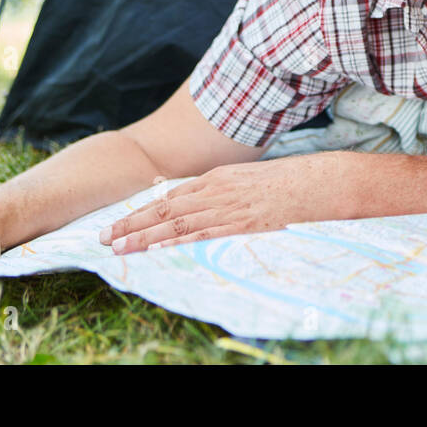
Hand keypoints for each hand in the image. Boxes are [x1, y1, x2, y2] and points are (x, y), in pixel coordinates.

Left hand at [99, 155, 326, 253]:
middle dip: (132, 223)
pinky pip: (205, 234)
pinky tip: (158, 249)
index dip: (141, 210)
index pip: (170, 195)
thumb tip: (202, 202)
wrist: (323, 180)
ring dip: (145, 235)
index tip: (118, 222)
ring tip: (119, 247)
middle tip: (103, 237)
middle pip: (166, 208)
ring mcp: (230, 206)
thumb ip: (225, 189)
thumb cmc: (292, 182)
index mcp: (219, 177)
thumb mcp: (252, 180)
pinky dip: (178, 241)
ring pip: (178, 222)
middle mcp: (218, 189)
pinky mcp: (244, 223)